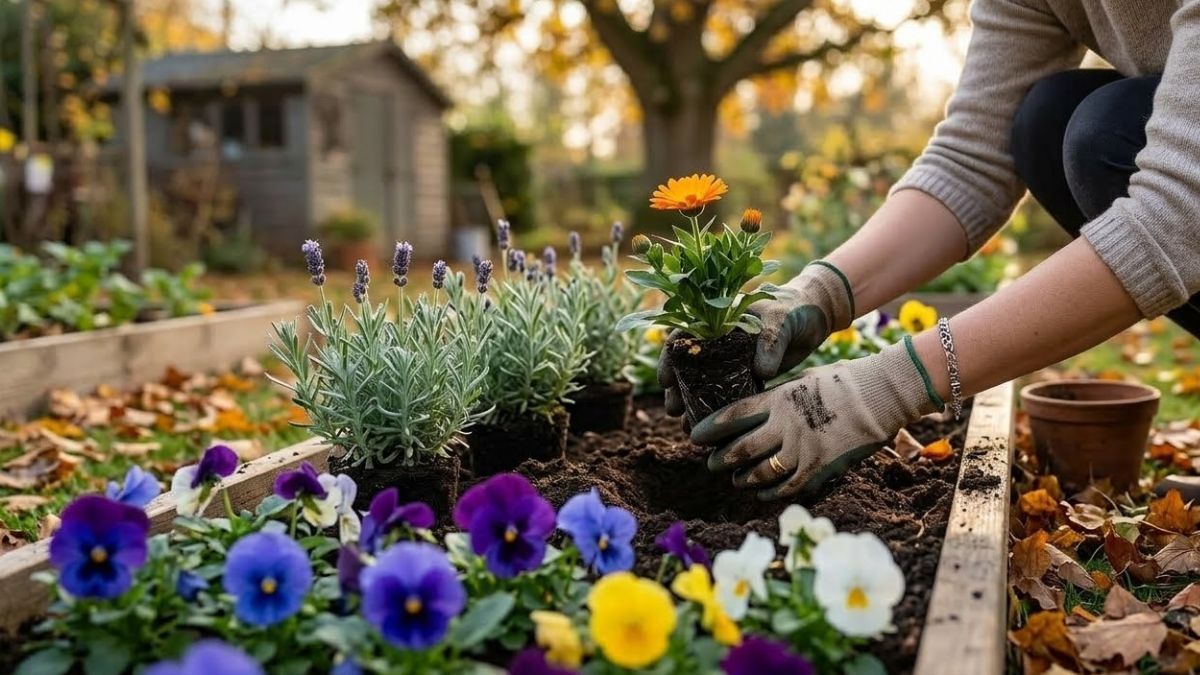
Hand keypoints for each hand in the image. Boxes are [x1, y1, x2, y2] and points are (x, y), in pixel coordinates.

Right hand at [658, 262, 854, 416]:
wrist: (815, 315)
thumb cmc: (794, 308)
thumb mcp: (780, 320)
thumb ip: (770, 341)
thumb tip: (761, 372)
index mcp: (717, 321)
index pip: (683, 337)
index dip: (669, 358)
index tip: (665, 381)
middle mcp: (718, 341)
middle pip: (688, 366)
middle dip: (677, 389)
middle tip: (672, 411)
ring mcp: (732, 360)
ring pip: (705, 383)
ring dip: (693, 403)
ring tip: (685, 425)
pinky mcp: (747, 376)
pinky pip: (728, 394)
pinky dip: (719, 409)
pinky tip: (712, 425)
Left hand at [690, 340, 941, 499]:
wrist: (881, 394)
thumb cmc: (843, 381)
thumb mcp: (803, 380)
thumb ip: (778, 396)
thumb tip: (756, 407)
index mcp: (778, 399)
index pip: (733, 416)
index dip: (710, 428)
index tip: (695, 435)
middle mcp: (785, 425)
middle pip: (741, 448)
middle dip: (721, 459)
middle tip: (710, 463)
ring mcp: (802, 449)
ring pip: (761, 472)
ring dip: (743, 478)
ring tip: (735, 480)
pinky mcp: (819, 468)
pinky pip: (788, 486)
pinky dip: (771, 492)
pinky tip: (762, 493)